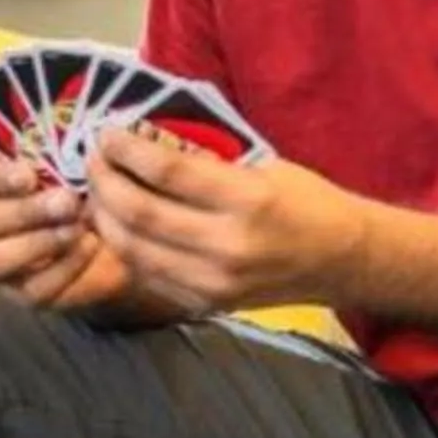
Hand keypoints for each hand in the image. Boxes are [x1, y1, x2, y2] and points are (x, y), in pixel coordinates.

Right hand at [0, 152, 140, 314]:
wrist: (119, 228)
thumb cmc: (85, 180)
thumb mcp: (76, 154)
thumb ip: (67, 141)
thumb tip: (93, 126)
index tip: (28, 174)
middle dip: (23, 212)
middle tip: (67, 201)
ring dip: (35, 243)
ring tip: (76, 227)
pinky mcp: (19, 290)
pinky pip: (29, 288)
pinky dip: (63, 267)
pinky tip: (89, 245)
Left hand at [81, 127, 368, 315]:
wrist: (344, 261)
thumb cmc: (305, 201)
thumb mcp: (263, 166)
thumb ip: (204, 160)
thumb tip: (140, 138)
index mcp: (248, 201)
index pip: (166, 173)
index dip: (126, 150)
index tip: (106, 134)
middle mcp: (229, 247)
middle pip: (139, 214)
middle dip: (104, 182)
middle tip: (93, 159)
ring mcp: (215, 283)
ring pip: (134, 249)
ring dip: (104, 216)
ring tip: (96, 189)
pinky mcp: (206, 304)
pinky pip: (147, 273)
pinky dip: (123, 247)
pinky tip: (115, 223)